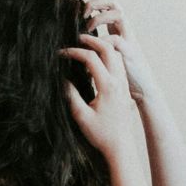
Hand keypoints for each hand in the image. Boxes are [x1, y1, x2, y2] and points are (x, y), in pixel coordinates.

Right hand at [61, 33, 143, 162]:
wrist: (121, 147)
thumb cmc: (101, 134)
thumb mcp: (81, 116)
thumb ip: (71, 96)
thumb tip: (63, 80)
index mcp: (108, 86)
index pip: (91, 58)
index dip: (74, 52)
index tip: (61, 54)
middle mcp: (118, 81)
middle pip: (108, 49)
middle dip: (92, 41)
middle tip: (77, 39)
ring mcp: (123, 84)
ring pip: (116, 55)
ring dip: (102, 47)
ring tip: (86, 47)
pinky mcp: (124, 89)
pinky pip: (118, 65)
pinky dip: (108, 57)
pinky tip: (96, 62)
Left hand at [83, 0, 161, 102]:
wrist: (142, 91)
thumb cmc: (121, 76)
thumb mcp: (107, 57)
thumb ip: (96, 48)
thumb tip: (74, 44)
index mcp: (118, 30)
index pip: (109, 4)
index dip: (93, 2)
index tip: (78, 12)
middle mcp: (125, 31)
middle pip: (114, 2)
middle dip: (96, 2)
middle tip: (82, 15)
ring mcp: (129, 40)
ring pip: (118, 15)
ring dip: (99, 18)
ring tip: (87, 31)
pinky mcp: (130, 54)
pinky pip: (116, 40)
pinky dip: (101, 42)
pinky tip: (91, 53)